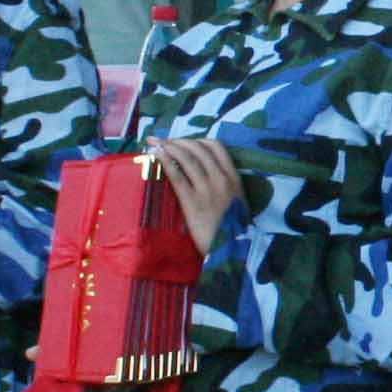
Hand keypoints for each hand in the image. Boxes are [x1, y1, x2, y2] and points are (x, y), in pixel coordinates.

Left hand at [145, 136, 240, 250]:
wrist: (230, 252)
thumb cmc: (232, 230)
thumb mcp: (237, 203)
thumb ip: (226, 186)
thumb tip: (206, 174)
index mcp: (234, 178)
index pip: (216, 147)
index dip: (197, 140)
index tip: (184, 142)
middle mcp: (221, 179)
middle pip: (198, 149)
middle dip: (178, 141)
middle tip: (163, 141)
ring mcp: (206, 190)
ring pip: (186, 158)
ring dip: (168, 147)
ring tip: (154, 143)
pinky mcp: (192, 202)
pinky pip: (177, 176)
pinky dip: (166, 162)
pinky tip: (156, 156)